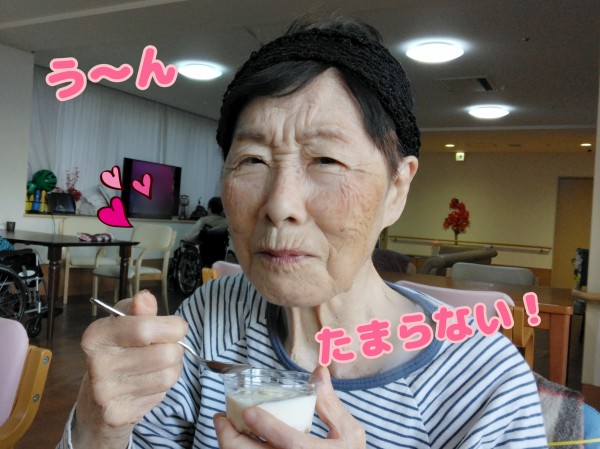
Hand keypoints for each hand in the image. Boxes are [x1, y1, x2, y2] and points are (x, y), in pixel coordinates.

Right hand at [72, 290, 187, 447]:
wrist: (97, 401)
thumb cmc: (118, 351)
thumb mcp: (125, 324)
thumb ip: (139, 310)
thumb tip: (145, 298)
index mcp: (97, 335)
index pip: (145, 328)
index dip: (172, 326)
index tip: (177, 327)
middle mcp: (97, 364)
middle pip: (164, 353)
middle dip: (175, 349)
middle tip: (165, 349)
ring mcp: (105, 392)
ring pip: (167, 375)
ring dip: (172, 368)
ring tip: (157, 366)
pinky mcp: (117, 414)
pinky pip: (161, 394)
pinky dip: (162, 388)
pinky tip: (147, 384)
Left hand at [213, 366, 365, 448]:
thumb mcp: (348, 432)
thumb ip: (330, 404)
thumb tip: (319, 372)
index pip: (290, 442)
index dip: (268, 427)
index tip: (249, 411)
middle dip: (231, 439)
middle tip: (221, 418)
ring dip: (230, 444)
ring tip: (224, 425)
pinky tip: (237, 438)